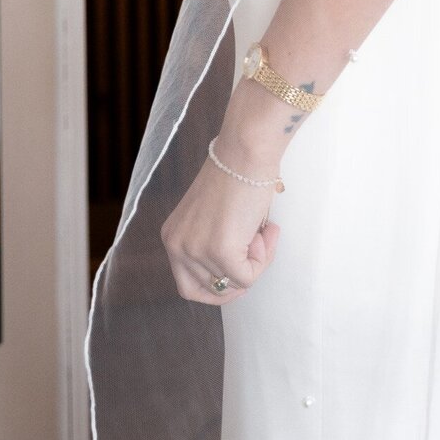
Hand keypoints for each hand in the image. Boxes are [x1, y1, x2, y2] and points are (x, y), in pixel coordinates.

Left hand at [160, 150, 280, 306]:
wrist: (246, 149)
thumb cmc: (236, 174)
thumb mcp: (210, 218)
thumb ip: (212, 245)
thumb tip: (234, 276)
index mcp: (172, 236)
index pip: (188, 285)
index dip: (217, 286)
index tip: (240, 271)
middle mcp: (177, 246)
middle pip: (208, 291)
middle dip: (237, 280)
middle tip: (257, 256)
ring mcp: (197, 250)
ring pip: (233, 283)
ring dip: (256, 261)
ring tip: (265, 231)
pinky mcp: (221, 250)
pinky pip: (248, 277)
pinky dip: (263, 259)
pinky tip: (267, 230)